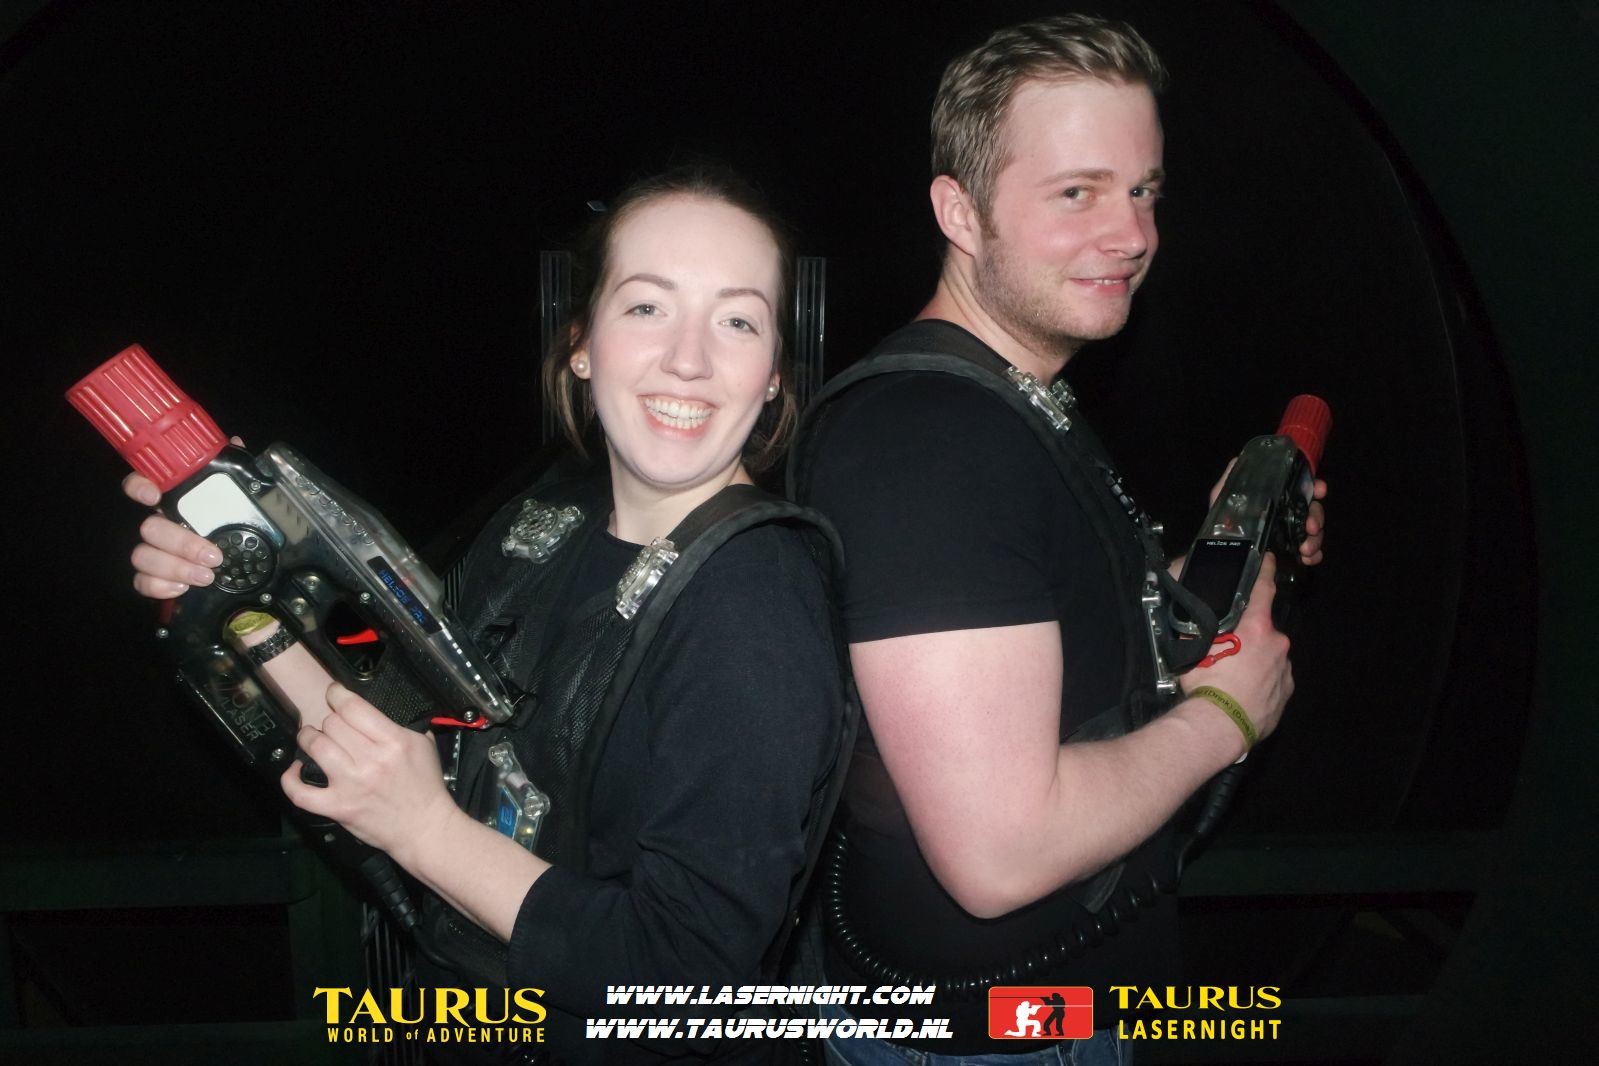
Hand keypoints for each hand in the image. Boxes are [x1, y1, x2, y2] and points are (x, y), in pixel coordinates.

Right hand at [123, 472, 222, 597]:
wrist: (225, 571)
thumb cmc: (228, 536)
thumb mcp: (233, 515)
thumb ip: (232, 502)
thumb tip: (256, 489)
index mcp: (174, 503)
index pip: (140, 484)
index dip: (139, 486)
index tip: (153, 496)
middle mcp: (157, 524)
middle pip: (150, 528)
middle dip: (182, 544)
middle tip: (212, 557)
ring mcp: (148, 550)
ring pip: (143, 556)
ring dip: (176, 568)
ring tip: (205, 577)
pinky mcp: (146, 576)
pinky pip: (141, 581)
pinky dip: (160, 586)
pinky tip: (181, 587)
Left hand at [280, 683, 457, 861]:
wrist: (424, 828)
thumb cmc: (425, 786)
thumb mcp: (423, 745)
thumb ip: (398, 725)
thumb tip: (370, 712)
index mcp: (393, 741)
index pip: (353, 707)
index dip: (337, 694)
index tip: (334, 693)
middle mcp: (370, 760)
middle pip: (332, 724)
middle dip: (329, 720)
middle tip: (332, 726)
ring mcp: (351, 785)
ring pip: (316, 747)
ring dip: (308, 738)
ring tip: (311, 738)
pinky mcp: (338, 807)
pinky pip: (301, 793)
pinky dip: (291, 779)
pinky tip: (295, 770)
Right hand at [1180, 552, 1293, 746]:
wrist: (1220, 726)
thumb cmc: (1207, 683)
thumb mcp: (1195, 651)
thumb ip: (1200, 632)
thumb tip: (1191, 623)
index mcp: (1257, 628)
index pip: (1264, 590)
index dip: (1266, 571)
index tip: (1270, 558)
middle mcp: (1278, 643)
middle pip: (1264, 630)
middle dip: (1250, 636)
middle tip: (1228, 649)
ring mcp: (1285, 669)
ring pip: (1270, 656)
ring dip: (1257, 660)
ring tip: (1235, 677)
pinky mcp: (1287, 692)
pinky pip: (1275, 679)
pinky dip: (1263, 681)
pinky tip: (1245, 692)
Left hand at [1208, 460, 1328, 567]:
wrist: (1222, 556)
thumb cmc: (1222, 523)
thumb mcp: (1223, 497)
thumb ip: (1230, 479)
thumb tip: (1239, 458)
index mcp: (1275, 499)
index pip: (1300, 489)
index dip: (1314, 487)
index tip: (1321, 490)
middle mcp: (1285, 515)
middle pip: (1312, 510)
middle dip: (1316, 516)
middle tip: (1311, 527)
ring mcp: (1290, 535)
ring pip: (1314, 531)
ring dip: (1315, 539)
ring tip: (1305, 549)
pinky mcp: (1290, 554)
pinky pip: (1311, 553)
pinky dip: (1314, 555)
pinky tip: (1308, 559)